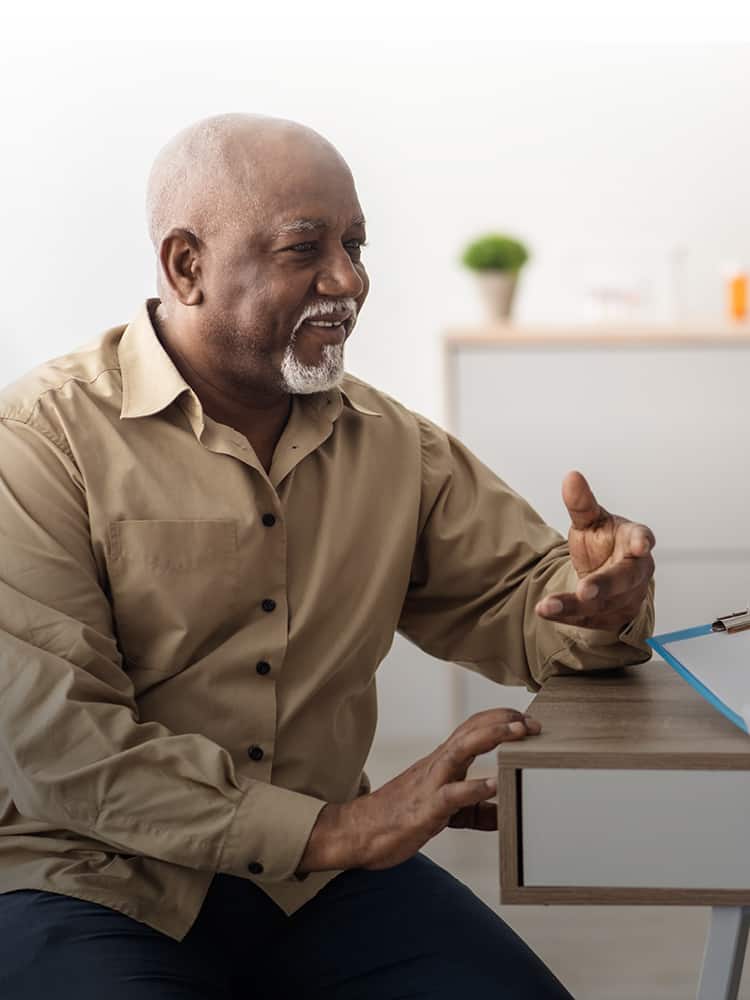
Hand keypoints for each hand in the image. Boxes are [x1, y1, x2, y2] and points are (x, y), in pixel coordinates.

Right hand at [297, 709, 540, 873]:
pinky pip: (451, 795)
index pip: (473, 728)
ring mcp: (431, 783)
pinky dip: (473, 788)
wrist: (358, 832)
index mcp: (442, 762)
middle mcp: (438, 764)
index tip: (528, 719)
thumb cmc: (400, 818)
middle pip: (471, 729)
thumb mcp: (444, 812)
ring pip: (461, 750)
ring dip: (492, 737)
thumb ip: (474, 811)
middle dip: (504, 720)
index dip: (500, 719)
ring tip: (519, 733)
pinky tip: (493, 786)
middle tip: (534, 722)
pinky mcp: (425, 809)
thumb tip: (504, 816)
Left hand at [535, 470, 654, 632]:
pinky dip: (564, 616)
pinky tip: (544, 611)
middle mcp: (634, 571)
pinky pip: (586, 618)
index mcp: (634, 540)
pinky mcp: (609, 616)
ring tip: (548, 605)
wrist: (606, 577)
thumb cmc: (604, 543)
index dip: (642, 541)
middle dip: (605, 585)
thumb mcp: (591, 521)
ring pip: (603, 603)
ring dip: (575, 605)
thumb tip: (571, 476)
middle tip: (586, 590)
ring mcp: (625, 597)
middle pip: (624, 579)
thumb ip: (581, 503)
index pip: (642, 538)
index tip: (642, 545)